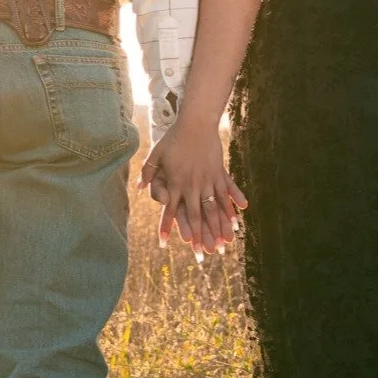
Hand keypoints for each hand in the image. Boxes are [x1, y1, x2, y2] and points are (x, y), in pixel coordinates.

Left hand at [139, 120, 247, 257]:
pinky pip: (227, 193)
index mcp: (175, 183)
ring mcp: (208, 180)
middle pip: (195, 216)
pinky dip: (232, 208)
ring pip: (214, 209)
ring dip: (218, 228)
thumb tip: (140, 187)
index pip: (169, 210)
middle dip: (198, 236)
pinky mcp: (219, 173)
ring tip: (223, 246)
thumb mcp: (156, 154)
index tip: (164, 243)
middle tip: (200, 255)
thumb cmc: (174, 138)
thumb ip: (148, 172)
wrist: (196, 123)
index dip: (167, 227)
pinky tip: (237, 222)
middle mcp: (192, 185)